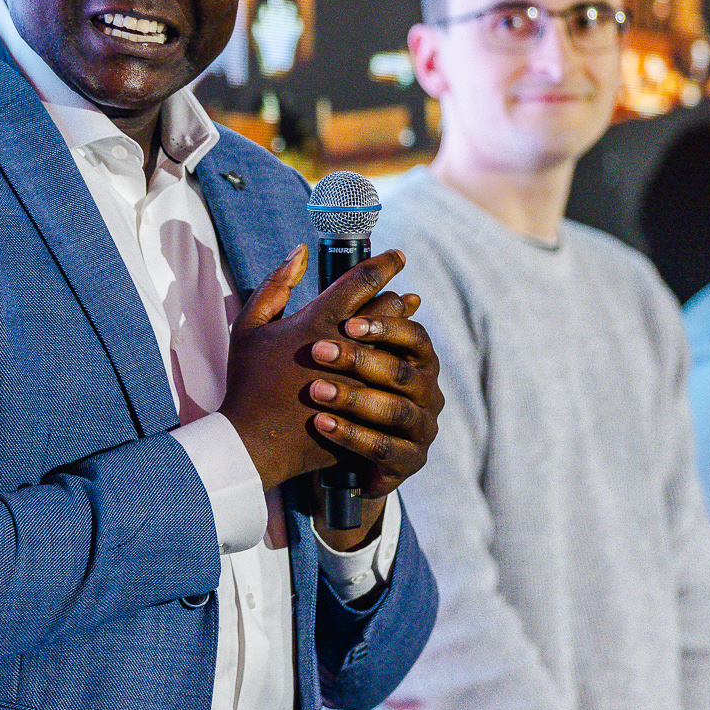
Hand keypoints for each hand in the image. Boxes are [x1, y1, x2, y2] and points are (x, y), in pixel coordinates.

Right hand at [219, 247, 442, 513]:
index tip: (398, 256)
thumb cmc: (249, 382)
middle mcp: (346, 347)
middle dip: (397, 300)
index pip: (363, 280)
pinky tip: (402, 368)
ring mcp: (361, 380)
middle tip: (405, 296)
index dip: (385, 263)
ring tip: (408, 330)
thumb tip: (300, 251)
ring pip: (399, 347)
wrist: (254, 442)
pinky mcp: (367, 409)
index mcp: (318, 322)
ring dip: (405, 333)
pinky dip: (401, 371)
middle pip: (388, 311)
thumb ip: (275, 285)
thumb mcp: (249, 327)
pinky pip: (395, 385)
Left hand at [307, 286, 444, 548]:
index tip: (345, 323)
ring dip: (355, 399)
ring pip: (396, 409)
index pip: (408, 328)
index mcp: (406, 351)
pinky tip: (322, 424)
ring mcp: (418, 425)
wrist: (310, 448)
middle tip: (319, 354)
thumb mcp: (288, 336)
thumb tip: (299, 249)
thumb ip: (288, 293)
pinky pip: (385, 449)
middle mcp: (421, 386)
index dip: (382, 323)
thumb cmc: (299, 382)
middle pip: (404, 368)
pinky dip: (355, 436)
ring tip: (315, 393)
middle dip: (363, 359)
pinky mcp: (407, 461)